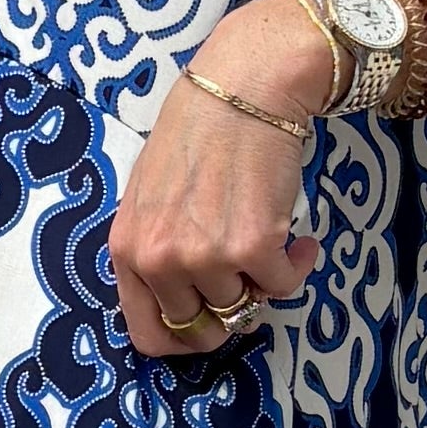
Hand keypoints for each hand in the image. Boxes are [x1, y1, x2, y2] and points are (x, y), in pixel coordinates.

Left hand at [109, 3, 333, 356]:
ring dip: (265, 280)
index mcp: (127, 249)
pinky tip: (298, 238)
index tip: (211, 325)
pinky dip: (296, 266)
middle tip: (249, 281)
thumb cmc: (199, 131)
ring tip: (274, 242)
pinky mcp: (252, 247)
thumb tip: (190, 299)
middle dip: (231, 312)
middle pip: (202, 329)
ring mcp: (204, 257)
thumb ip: (158, 250)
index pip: (149, 334)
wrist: (244, 88)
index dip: (185, 339)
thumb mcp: (151, 196)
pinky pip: (282, 284)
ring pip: (245, 306)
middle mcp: (159, 260)